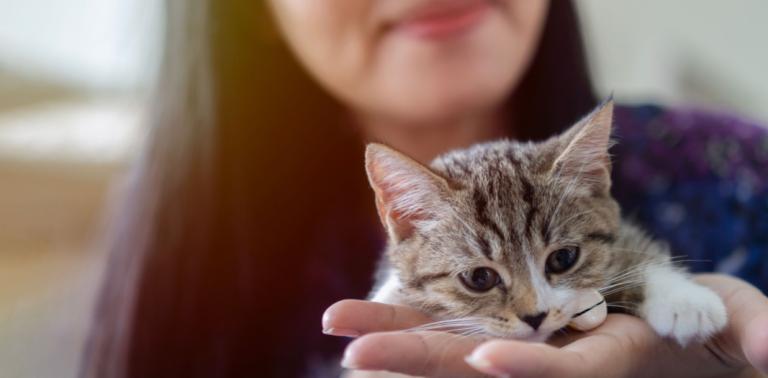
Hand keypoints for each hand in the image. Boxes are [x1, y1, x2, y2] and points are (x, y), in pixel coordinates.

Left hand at [322, 274, 767, 376]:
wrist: (663, 336)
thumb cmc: (700, 328)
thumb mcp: (727, 320)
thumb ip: (746, 329)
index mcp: (604, 361)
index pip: (564, 372)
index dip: (530, 366)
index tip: (488, 358)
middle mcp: (552, 359)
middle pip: (481, 364)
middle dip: (420, 358)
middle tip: (356, 351)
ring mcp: (524, 345)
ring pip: (452, 346)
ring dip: (397, 337)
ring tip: (340, 329)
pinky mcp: (507, 327)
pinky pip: (452, 331)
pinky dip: (410, 327)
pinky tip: (366, 327)